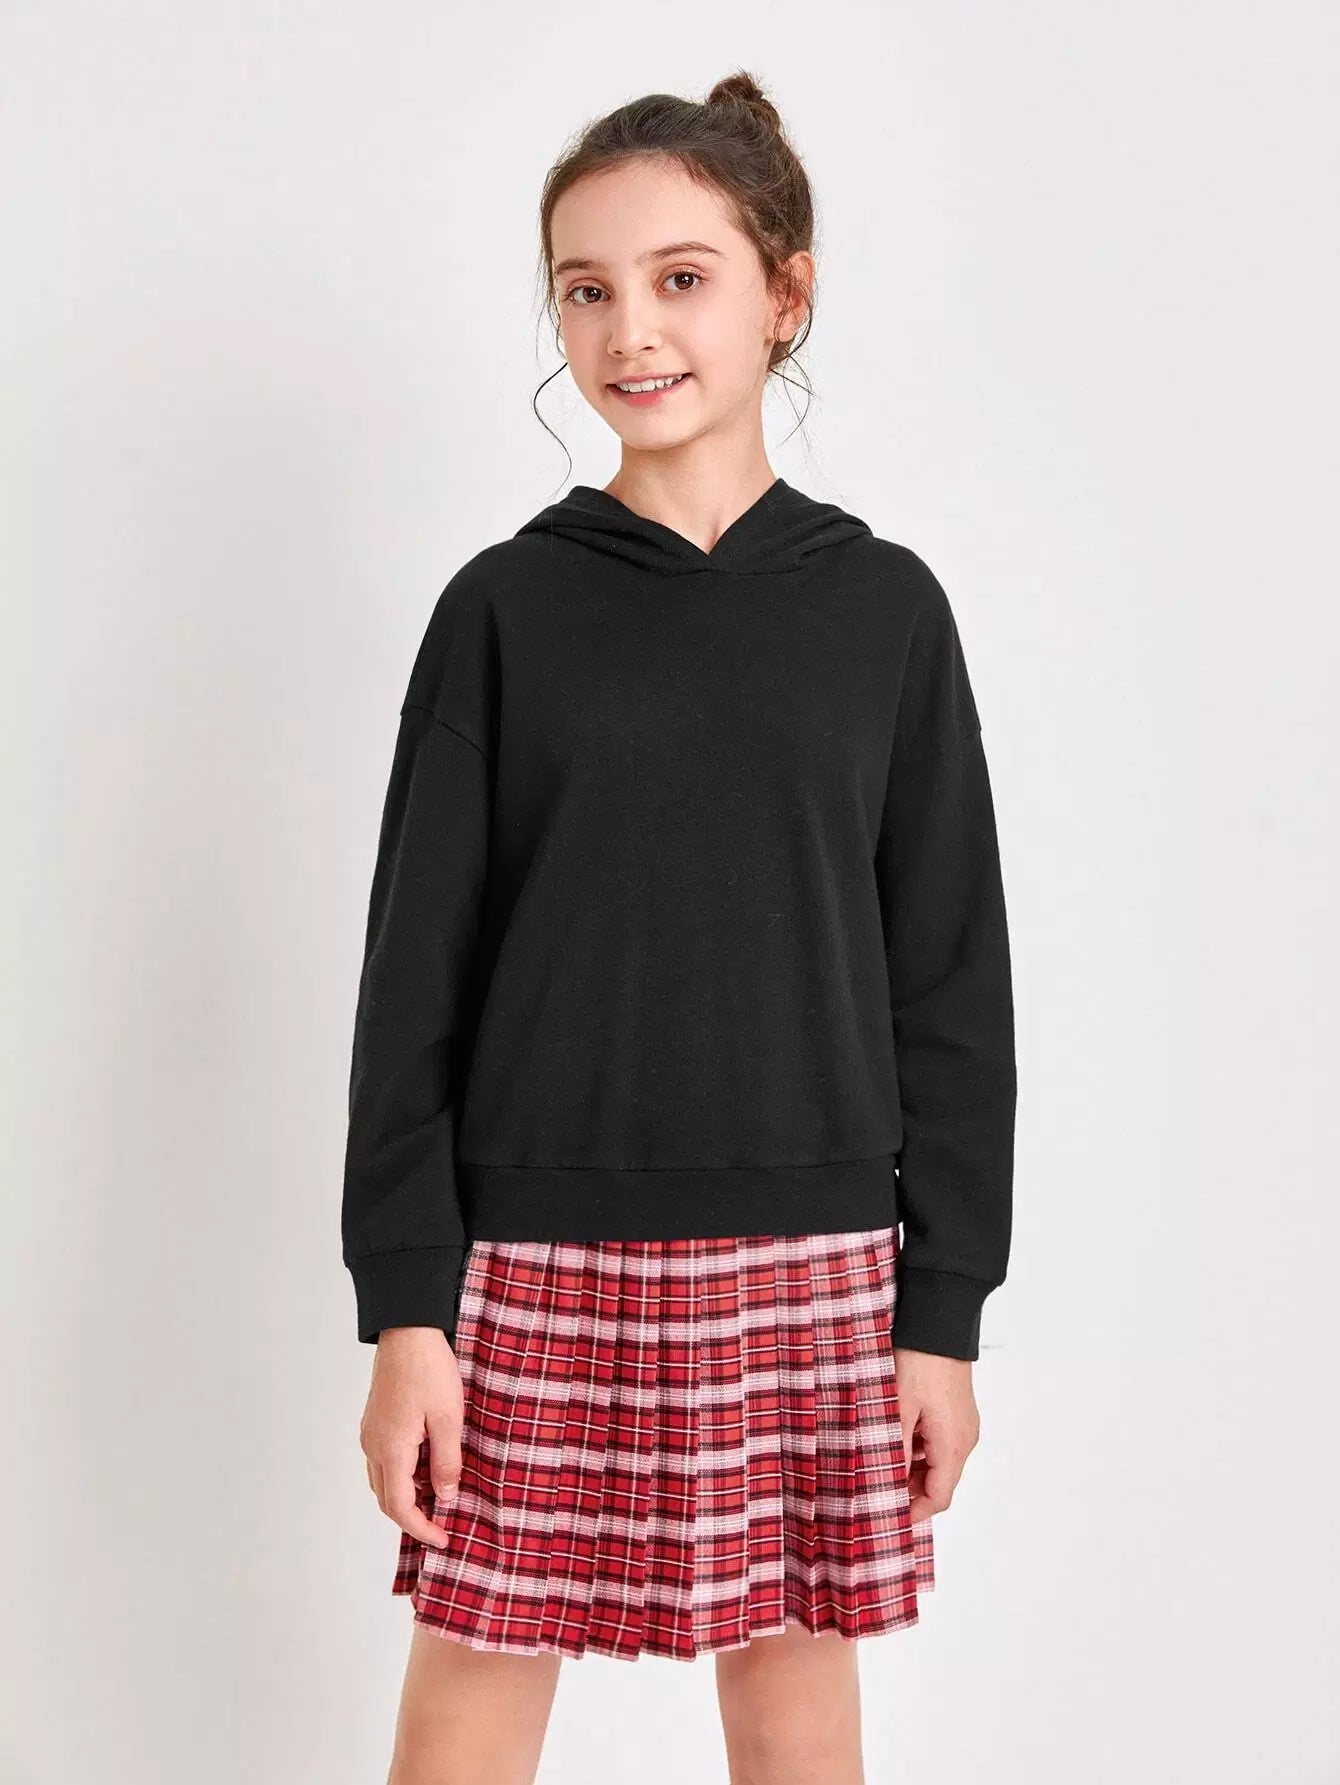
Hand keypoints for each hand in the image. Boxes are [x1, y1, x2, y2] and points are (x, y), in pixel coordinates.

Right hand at [360, 1326, 464, 1549]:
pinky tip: (425, 1466)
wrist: (407, 1328)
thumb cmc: (429, 1368)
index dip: (421, 1528)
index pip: (400, 1507)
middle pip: (386, 1499)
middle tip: (441, 1525)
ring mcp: (371, 1433)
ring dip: (407, 1496)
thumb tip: (444, 1497)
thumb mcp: (448, 1417)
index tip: (443, 1539)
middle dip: (413, 1518)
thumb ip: (446, 1461)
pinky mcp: (375, 1421)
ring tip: (437, 1496)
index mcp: (391, 1449)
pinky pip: (383, 1461)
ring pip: (383, 1480)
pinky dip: (402, 1475)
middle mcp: (373, 1446)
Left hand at [891, 1347, 980, 1523]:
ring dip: (910, 1467)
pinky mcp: (956, 1411)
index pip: (939, 1498)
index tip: (887, 1518)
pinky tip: (891, 1437)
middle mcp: (964, 1439)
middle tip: (874, 1491)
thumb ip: (893, 1450)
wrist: (939, 1322)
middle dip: (908, 1491)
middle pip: (938, 1482)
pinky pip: (938, 1441)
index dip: (913, 1513)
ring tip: (876, 1463)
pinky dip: (916, 1448)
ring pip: (936, 1461)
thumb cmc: (921, 1361)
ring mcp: (962, 1424)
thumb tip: (884, 1484)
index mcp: (953, 1445)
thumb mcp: (898, 1408)